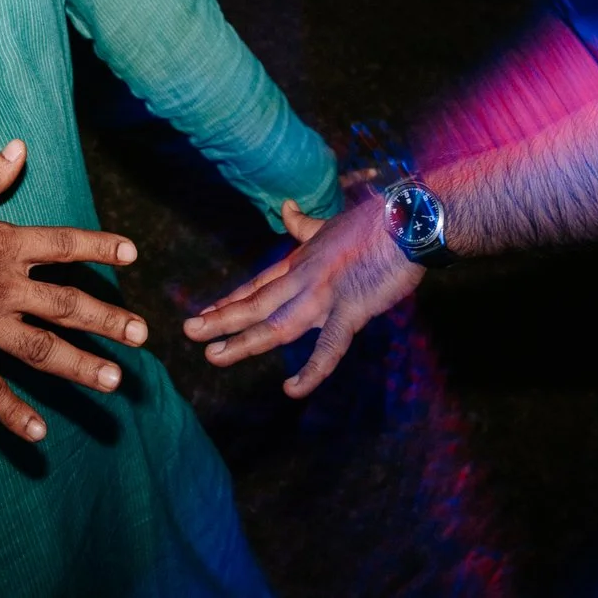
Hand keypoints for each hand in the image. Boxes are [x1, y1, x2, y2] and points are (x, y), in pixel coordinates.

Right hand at [0, 139, 147, 441]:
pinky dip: (14, 415)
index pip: (64, 245)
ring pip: (43, 351)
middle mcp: (3, 289)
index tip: (132, 253)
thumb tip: (19, 147)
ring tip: (114, 382)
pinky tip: (40, 434)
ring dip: (81, 367)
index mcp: (3, 246)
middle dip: (108, 320)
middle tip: (143, 335)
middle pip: (67, 305)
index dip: (100, 247)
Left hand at [181, 195, 421, 397]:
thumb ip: (304, 224)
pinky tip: (291, 389)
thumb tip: (286, 207)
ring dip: (243, 341)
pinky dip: (311, 371)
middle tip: (189, 332)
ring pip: (275, 324)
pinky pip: (328, 348)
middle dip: (221, 319)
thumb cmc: (375, 222)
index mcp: (300, 262)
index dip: (229, 301)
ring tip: (215, 356)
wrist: (408, 222)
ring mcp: (324, 295)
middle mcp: (304, 279)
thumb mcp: (330, 224)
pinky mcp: (350, 310)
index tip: (203, 313)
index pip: (256, 286)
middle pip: (255, 304)